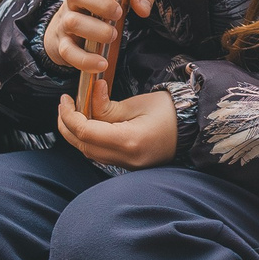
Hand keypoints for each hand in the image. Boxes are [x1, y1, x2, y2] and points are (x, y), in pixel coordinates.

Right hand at [40, 0, 157, 75]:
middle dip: (100, 3)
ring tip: (112, 35)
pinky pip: (69, 52)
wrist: (75, 36)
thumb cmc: (105, 9)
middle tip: (118, 13)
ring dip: (96, 30)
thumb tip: (143, 9)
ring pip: (73, 22)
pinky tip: (102, 63)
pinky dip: (86, 60)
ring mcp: (65, 23)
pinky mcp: (63, 46)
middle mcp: (73, 2)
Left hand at [56, 89, 177, 168]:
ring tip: (74, 112)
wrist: (194, 127)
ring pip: (89, 152)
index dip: (70, 116)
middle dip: (67, 125)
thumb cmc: (170, 111)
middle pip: (83, 146)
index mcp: (129, 141)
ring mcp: (128, 165)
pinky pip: (101, 154)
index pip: (86, 132)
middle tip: (64, 105)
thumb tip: (89, 95)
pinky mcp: (129, 164)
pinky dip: (89, 140)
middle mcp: (126, 158)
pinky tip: (89, 124)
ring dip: (76, 134)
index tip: (65, 99)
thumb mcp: (137, 103)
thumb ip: (108, 105)